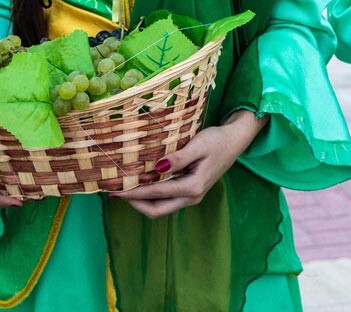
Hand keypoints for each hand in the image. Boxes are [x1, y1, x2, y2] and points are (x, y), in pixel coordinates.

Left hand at [114, 110, 266, 218]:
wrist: (235, 140)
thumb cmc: (217, 140)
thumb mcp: (199, 145)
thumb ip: (179, 158)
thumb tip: (157, 167)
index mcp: (193, 187)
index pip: (156, 194)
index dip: (133, 193)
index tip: (115, 190)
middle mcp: (191, 197)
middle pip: (157, 210)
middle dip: (135, 204)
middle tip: (116, 192)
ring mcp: (191, 196)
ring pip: (161, 207)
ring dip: (142, 201)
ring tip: (125, 188)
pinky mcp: (191, 191)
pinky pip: (167, 199)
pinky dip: (152, 195)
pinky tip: (143, 183)